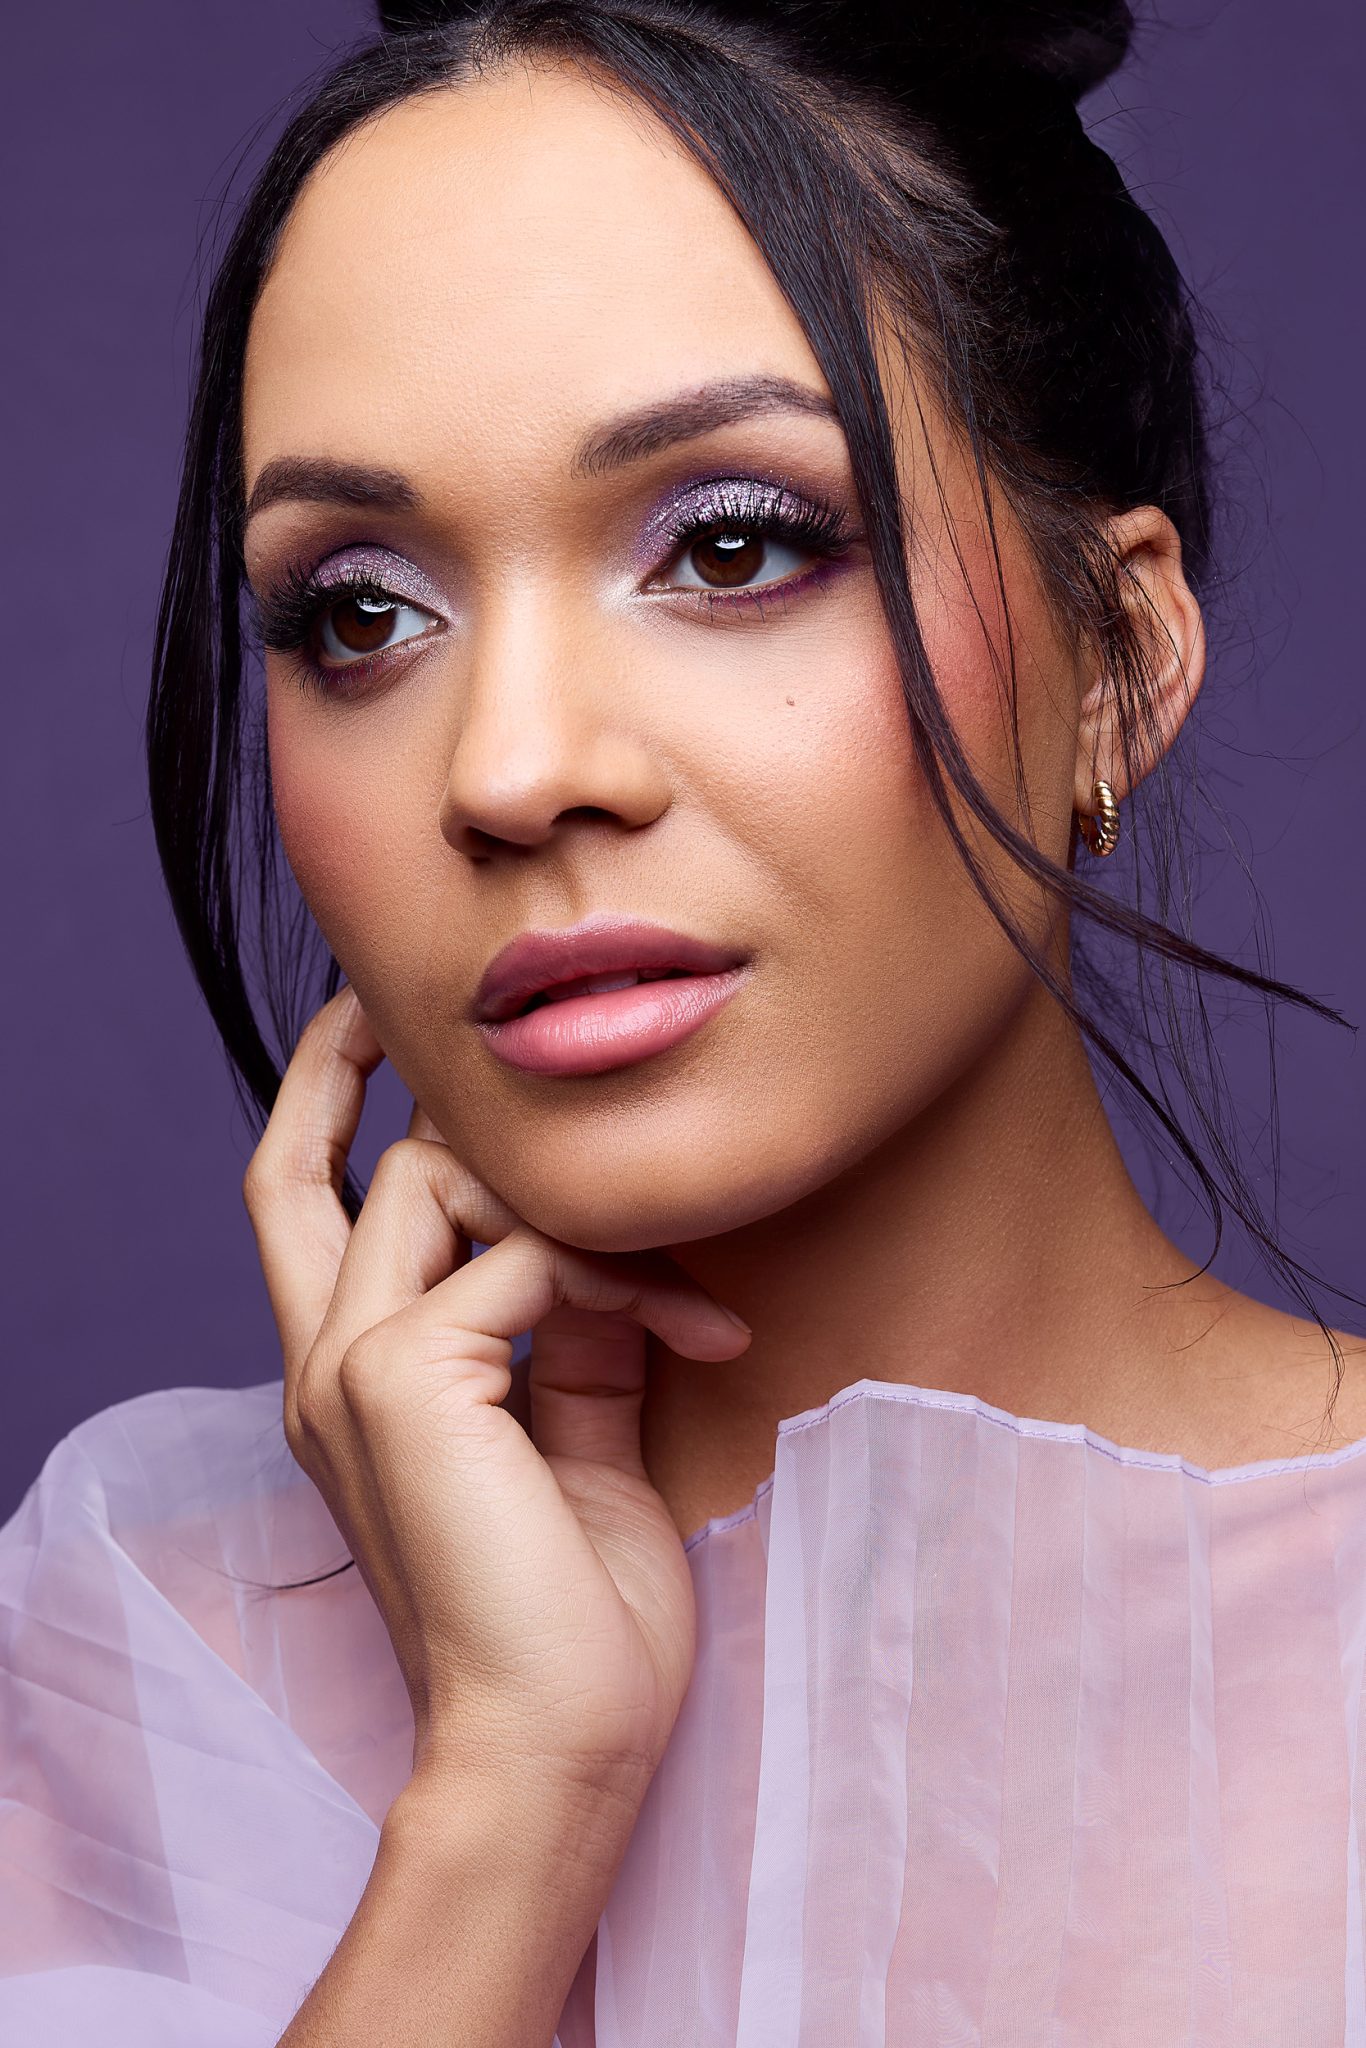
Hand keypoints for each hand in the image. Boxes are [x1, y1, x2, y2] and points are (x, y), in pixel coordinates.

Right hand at [241, 984, 750, 1814]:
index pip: (294, 1212)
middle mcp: (322, 1368)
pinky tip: (697, 1344)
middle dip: (349, 1068)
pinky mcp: (406, 1380)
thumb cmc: (573, 1622)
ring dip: (573, 1208)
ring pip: (428, 1180)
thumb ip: (568, 1338)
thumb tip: (600, 1248)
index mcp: (348, 1385)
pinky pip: (525, 1253)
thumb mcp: (574, 1444)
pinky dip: (622, 1279)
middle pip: (302, 1169)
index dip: (317, 1107)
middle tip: (427, 1014)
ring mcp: (349, 1371)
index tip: (370, 1029)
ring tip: (680, 1307)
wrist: (555, 1749)